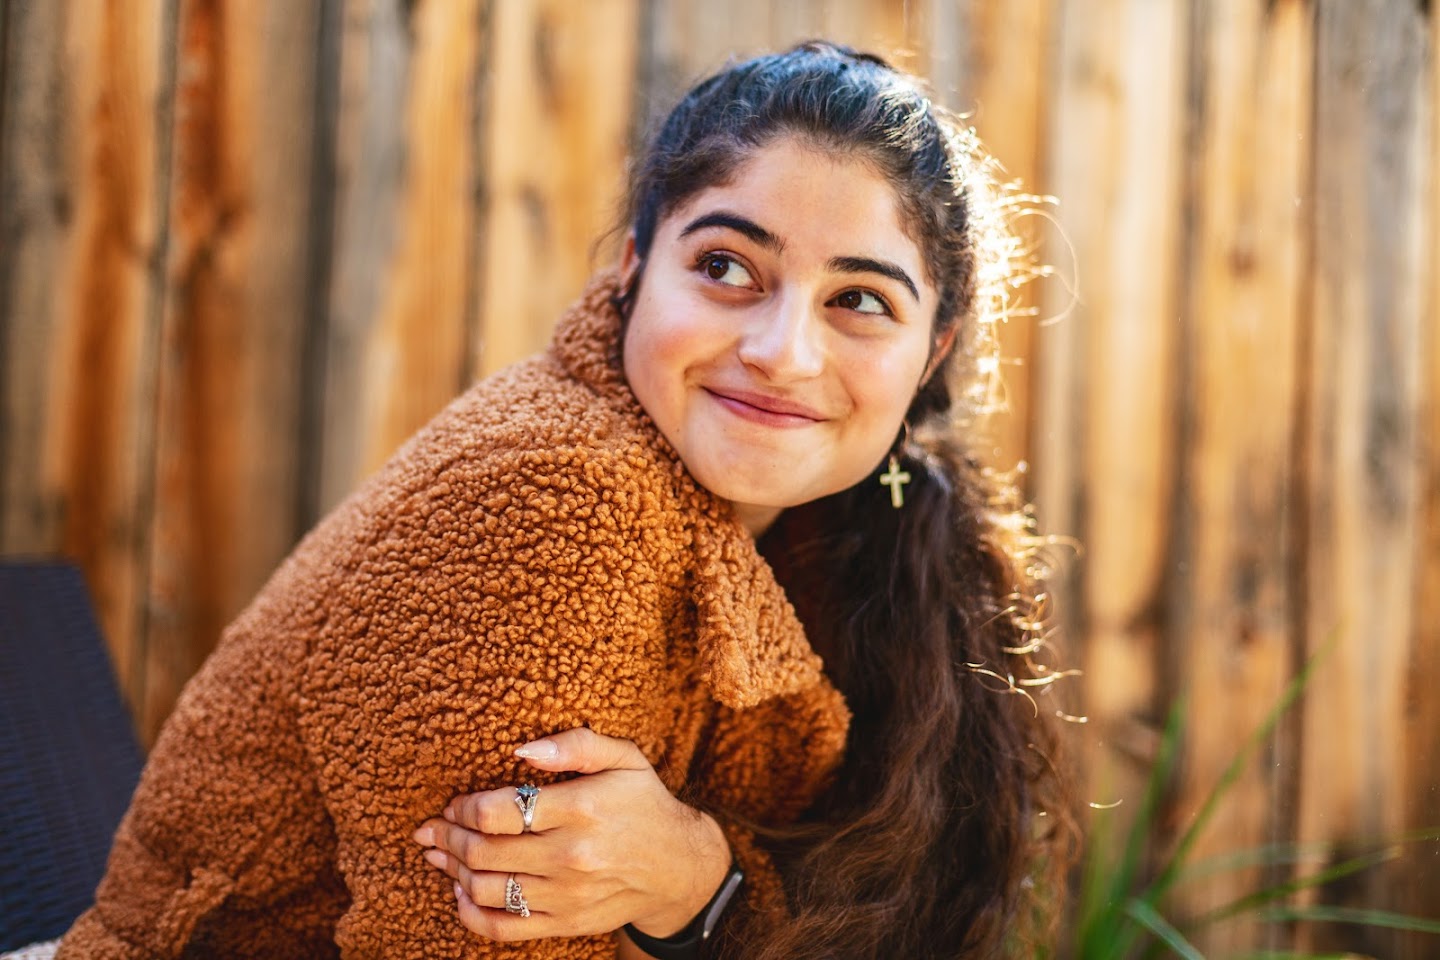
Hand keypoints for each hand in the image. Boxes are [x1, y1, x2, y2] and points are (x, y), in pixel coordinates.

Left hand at [411, 727, 732, 942]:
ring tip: (440, 856)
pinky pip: (502, 928)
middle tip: (431, 829)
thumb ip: (576, 744)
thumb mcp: (624, 758)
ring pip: (486, 888)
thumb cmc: (644, 803)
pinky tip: (462, 894)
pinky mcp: (565, 923)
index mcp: (581, 808)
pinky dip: (470, 914)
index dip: (464, 807)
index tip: (455, 803)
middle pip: (483, 850)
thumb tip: (522, 749)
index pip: (497, 812)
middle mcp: (570, 855)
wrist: (678, 868)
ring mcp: (565, 895)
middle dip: (447, 837)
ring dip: (452, 871)